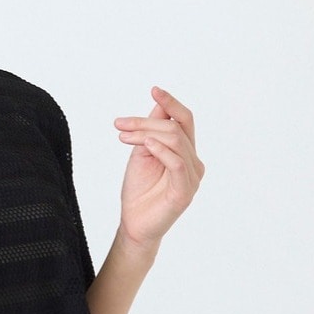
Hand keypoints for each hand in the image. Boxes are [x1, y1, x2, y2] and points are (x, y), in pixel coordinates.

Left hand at [113, 86, 204, 251]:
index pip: (184, 120)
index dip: (171, 103)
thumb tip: (158, 106)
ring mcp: (191, 176)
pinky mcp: (184, 191)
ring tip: (124, 135)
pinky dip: (161, 148)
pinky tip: (145, 144)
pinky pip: (177, 162)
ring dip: (146, 132)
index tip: (154, 90)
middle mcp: (193, 162)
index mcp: (185, 151)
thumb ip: (151, 132)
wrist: (134, 224)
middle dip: (147, 121)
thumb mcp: (142, 153)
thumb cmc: (139, 191)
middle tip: (120, 124)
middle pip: (177, 127)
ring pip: (175, 140)